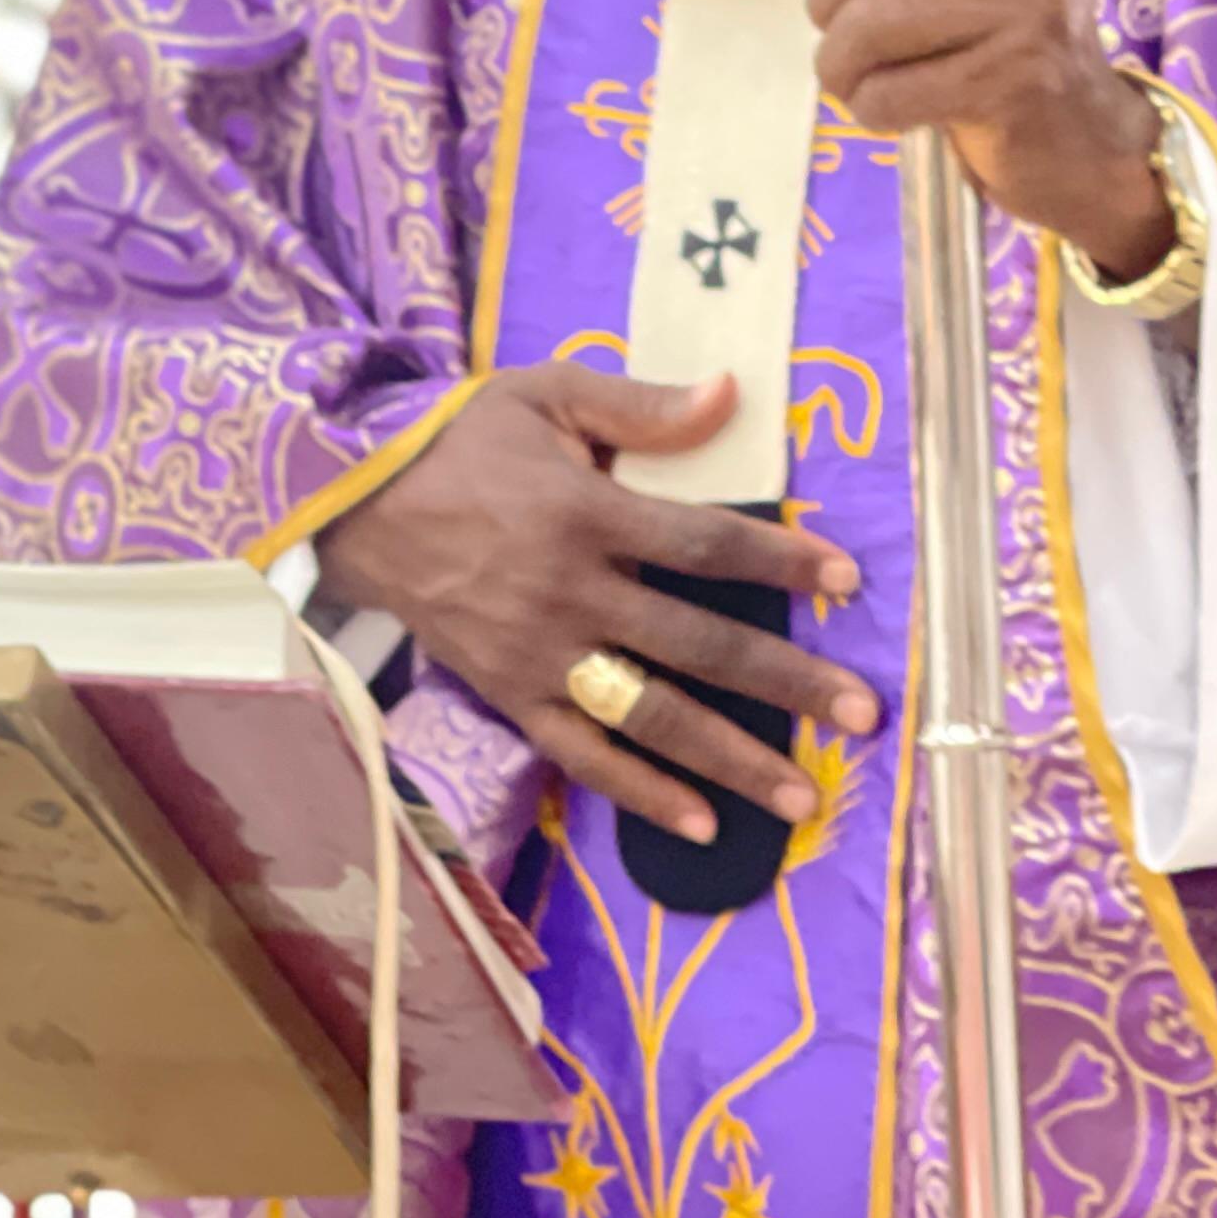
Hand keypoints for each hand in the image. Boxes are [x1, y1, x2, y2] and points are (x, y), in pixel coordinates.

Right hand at [314, 363, 880, 844]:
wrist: (355, 507)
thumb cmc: (460, 442)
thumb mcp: (544, 394)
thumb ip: (639, 403)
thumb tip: (732, 393)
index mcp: (587, 512)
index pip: (705, 541)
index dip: (780, 559)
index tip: (846, 580)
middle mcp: (572, 593)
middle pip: (699, 644)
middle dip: (787, 682)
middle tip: (861, 715)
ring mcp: (542, 656)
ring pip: (651, 717)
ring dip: (731, 759)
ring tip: (801, 797)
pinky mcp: (512, 698)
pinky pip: (582, 757)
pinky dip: (640, 795)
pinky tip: (701, 824)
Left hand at [787, 0, 1171, 278]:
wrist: (1083, 133)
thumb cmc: (1005, 30)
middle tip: (842, 25)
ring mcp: (1030, 10)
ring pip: (866, 25)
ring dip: (837, 63)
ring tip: (855, 74)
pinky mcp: (1013, 84)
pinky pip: (886, 93)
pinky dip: (868, 108)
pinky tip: (891, 108)